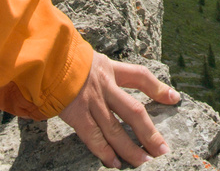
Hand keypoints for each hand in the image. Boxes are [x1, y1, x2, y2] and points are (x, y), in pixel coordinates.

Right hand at [58, 55, 179, 166]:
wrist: (44, 59)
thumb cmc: (63, 59)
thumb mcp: (89, 58)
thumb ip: (101, 71)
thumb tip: (113, 82)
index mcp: (110, 69)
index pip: (141, 77)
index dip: (159, 88)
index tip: (175, 99)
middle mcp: (105, 86)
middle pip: (134, 112)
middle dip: (150, 133)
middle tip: (163, 149)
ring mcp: (92, 102)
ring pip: (116, 130)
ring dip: (131, 148)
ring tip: (144, 161)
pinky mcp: (77, 115)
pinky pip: (94, 137)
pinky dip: (104, 152)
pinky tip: (115, 163)